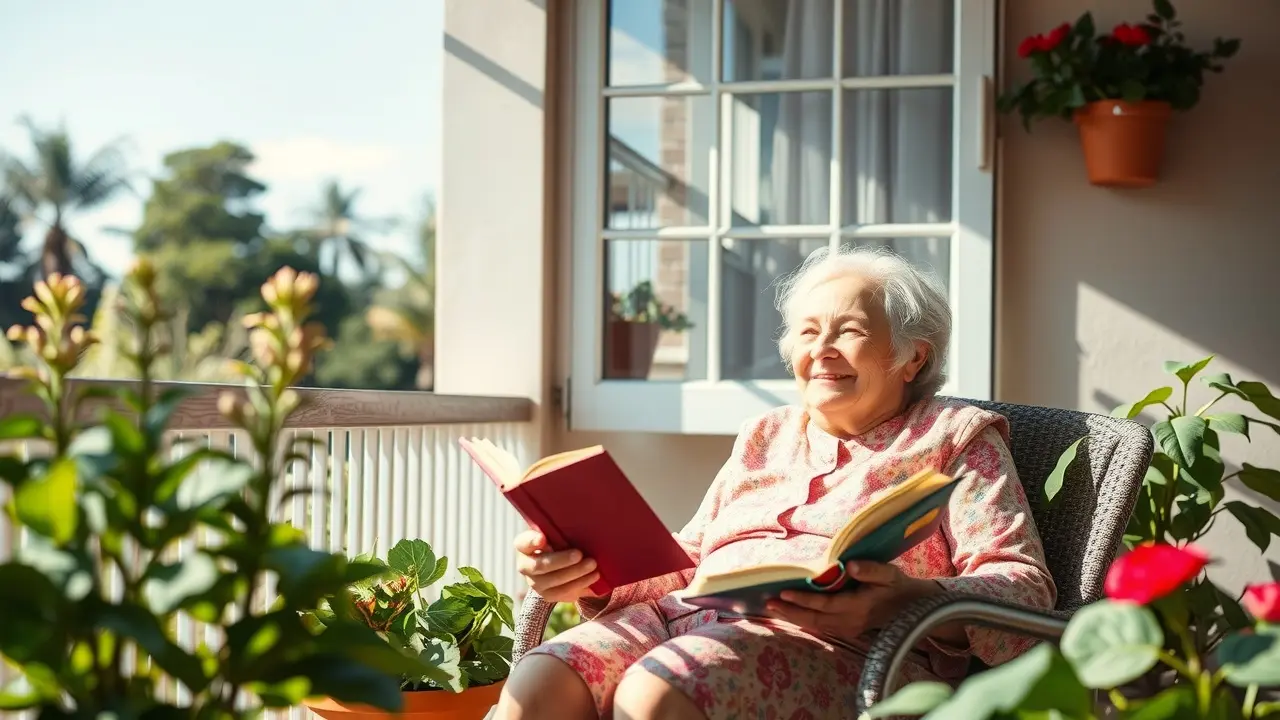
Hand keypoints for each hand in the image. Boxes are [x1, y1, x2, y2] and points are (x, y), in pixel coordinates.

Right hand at [514, 530, 601, 602]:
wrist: (559, 564)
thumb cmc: (559, 541)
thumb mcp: (556, 533)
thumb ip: (559, 531)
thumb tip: (579, 525)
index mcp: (524, 546)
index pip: (523, 543)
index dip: (532, 541)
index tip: (542, 538)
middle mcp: (526, 566)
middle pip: (540, 566)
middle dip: (562, 560)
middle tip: (580, 554)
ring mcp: (536, 584)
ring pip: (553, 582)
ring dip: (575, 574)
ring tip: (593, 566)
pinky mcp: (548, 596)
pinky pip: (564, 594)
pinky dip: (580, 585)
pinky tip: (593, 577)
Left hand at [765, 561, 937, 643]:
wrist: (912, 608)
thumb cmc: (897, 586)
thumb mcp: (890, 573)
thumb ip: (871, 570)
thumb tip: (851, 565)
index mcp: (859, 606)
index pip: (825, 604)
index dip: (804, 600)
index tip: (784, 593)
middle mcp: (852, 621)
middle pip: (815, 620)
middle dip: (790, 612)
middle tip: (768, 603)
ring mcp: (850, 629)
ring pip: (816, 626)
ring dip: (794, 618)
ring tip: (773, 607)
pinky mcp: (848, 631)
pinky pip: (822, 628)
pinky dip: (804, 621)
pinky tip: (790, 614)